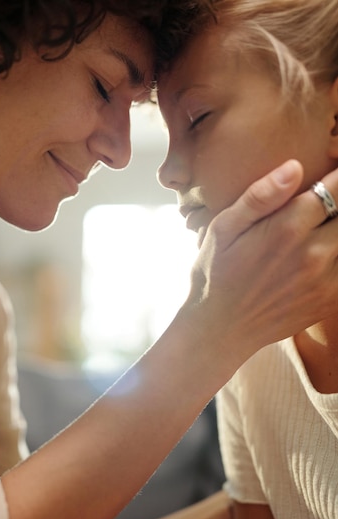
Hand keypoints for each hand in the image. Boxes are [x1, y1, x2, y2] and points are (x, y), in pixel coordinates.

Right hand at [187, 160, 337, 362]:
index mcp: (287, 229)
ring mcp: (326, 280)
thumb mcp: (223, 229)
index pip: (336, 187)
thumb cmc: (215, 274)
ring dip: (337, 229)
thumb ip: (259, 197)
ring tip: (322, 227)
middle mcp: (314, 253)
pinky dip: (337, 255)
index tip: (332, 174)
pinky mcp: (330, 300)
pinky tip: (323, 252)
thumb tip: (295, 167)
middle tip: (326, 202)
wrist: (220, 330)